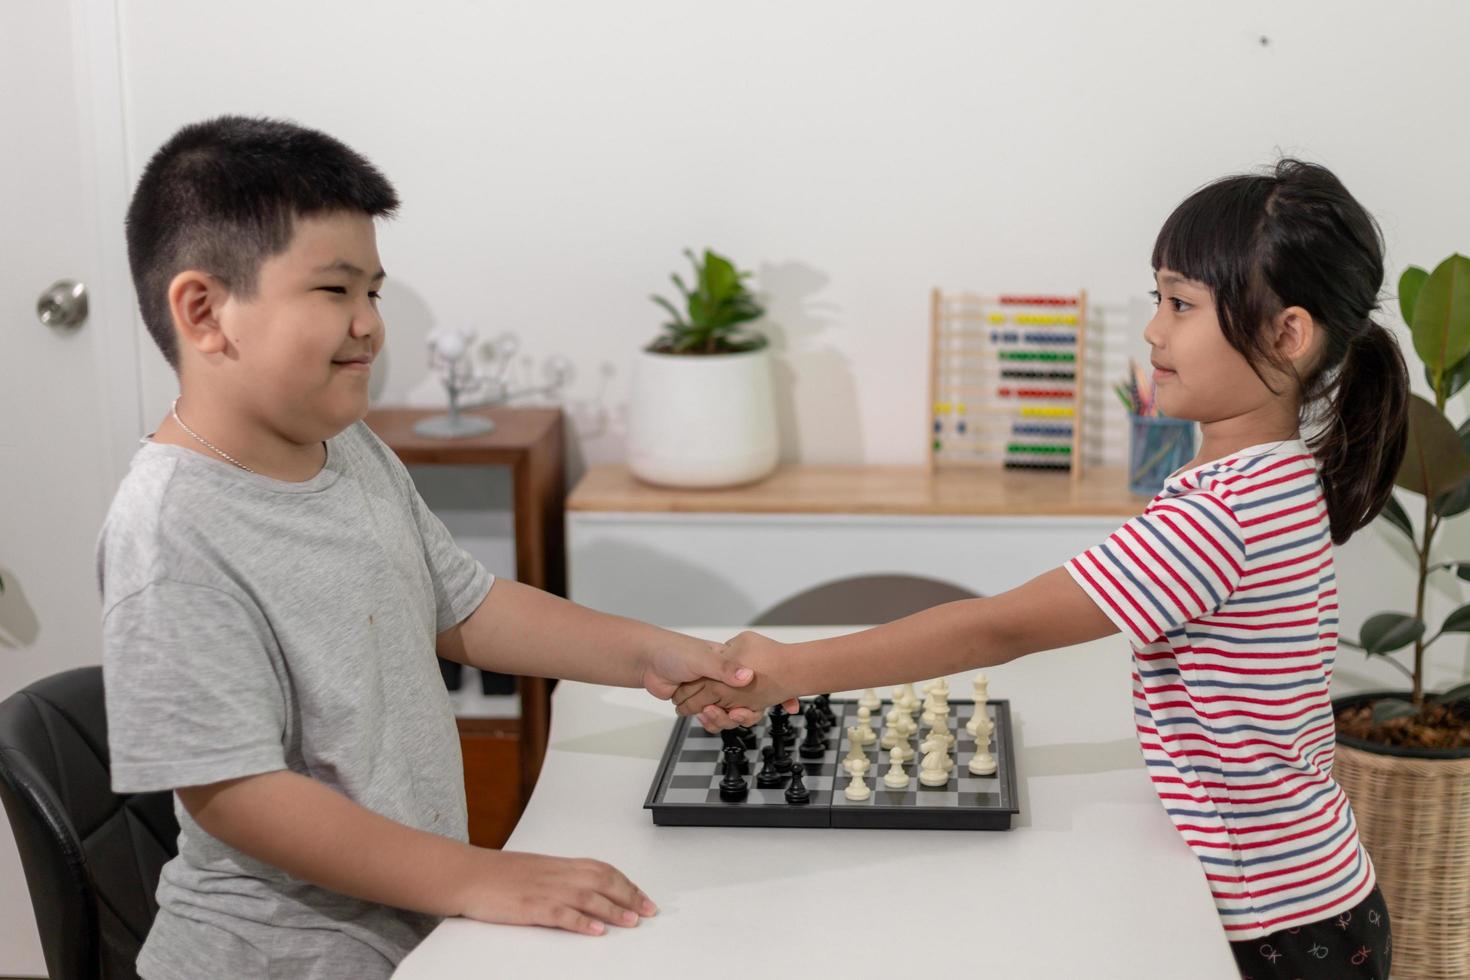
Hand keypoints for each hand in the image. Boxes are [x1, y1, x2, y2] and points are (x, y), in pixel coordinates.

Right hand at [461, 850, 657, 935]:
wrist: (467, 874)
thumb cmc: (498, 875)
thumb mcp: (537, 871)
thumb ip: (561, 878)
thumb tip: (587, 890)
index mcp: (560, 865)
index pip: (603, 870)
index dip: (627, 884)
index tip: (644, 898)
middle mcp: (557, 874)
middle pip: (603, 881)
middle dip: (630, 896)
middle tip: (649, 911)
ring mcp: (545, 889)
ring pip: (588, 897)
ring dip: (614, 909)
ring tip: (632, 922)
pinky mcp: (531, 906)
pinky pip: (561, 914)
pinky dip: (582, 922)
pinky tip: (597, 930)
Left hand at [672, 631, 798, 728]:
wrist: (648, 661)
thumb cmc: (676, 652)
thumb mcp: (703, 658)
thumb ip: (725, 668)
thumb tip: (747, 676)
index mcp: (732, 666)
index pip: (760, 679)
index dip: (777, 692)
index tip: (791, 704)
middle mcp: (726, 681)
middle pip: (748, 704)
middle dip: (745, 714)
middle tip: (737, 714)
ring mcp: (713, 694)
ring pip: (730, 715)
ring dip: (723, 720)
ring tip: (709, 714)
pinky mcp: (699, 705)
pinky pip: (713, 720)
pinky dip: (710, 722)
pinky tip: (702, 716)